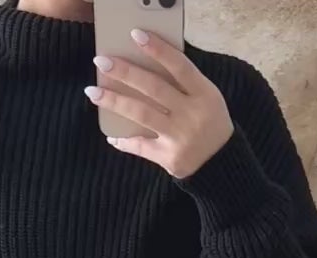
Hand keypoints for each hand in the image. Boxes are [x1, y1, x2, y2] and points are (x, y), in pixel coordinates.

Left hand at [86, 33, 233, 179]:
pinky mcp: (169, 157)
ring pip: (141, 114)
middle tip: (101, 61)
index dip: (157, 49)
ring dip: (114, 102)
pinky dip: (124, 141)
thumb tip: (147, 65)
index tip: (135, 35)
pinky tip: (111, 135)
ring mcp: (180, 137)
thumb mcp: (207, 97)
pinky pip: (141, 146)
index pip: (179, 66)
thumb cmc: (209, 122)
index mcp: (204, 93)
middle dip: (125, 73)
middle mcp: (191, 114)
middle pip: (154, 88)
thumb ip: (184, 82)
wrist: (223, 163)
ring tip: (93, 92)